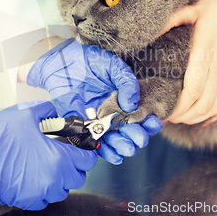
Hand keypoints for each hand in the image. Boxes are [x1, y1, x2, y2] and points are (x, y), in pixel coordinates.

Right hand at [0, 101, 96, 209]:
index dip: (87, 151)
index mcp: (57, 158)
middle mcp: (52, 180)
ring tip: (47, 162)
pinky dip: (44, 189)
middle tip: (63, 152)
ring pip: (62, 190)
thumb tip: (59, 111)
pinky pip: (45, 198)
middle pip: (78, 177)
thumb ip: (50, 111)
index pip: (88, 161)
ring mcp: (39, 193)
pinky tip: (34, 174)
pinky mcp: (26, 200)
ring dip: (60, 178)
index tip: (82, 147)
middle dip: (74, 165)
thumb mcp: (27, 114)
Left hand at [27, 38, 161, 163]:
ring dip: (122, 146)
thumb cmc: (88, 60)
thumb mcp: (112, 66)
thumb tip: (131, 105)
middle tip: (139, 139)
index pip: (140, 114)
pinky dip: (105, 151)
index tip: (154, 123)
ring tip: (127, 149)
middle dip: (136, 137)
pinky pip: (94, 143)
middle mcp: (112, 112)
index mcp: (123, 99)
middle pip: (128, 130)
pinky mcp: (81, 126)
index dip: (149, 121)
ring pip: (113, 139)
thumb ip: (126, 82)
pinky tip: (114, 155)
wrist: (62, 61)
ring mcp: (97, 120)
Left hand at [164, 0, 216, 124]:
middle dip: (182, 116)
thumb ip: (172, 19)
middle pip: (203, 104)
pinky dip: (214, 114)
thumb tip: (150, 31)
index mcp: (206, 51)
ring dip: (195, 118)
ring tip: (177, 117)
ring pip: (214, 107)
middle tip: (163, 115)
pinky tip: (201, 118)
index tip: (162, 108)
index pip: (193, 88)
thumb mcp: (194, 7)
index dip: (178, 105)